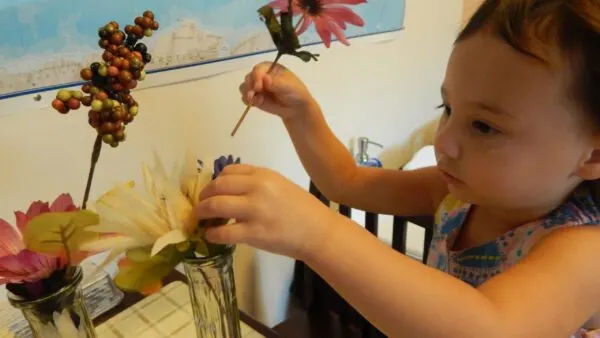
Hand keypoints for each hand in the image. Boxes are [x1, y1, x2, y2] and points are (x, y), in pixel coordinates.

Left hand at [194, 164, 336, 259]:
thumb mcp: (281, 185)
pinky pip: (223, 232)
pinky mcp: (254, 233)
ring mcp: (255, 211)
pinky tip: (211, 236)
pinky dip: (212, 234)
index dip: (215, 181)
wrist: (319, 232)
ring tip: (200, 218)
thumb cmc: (302, 209)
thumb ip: (257, 183)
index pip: (229, 172)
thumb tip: (230, 189)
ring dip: (202, 212)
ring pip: (215, 206)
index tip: (212, 190)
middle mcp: (258, 188)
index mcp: (264, 175)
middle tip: (201, 205)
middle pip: (218, 187)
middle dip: (204, 196)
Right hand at [239, 62, 316, 119]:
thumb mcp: (288, 86)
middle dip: (249, 85)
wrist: (296, 108)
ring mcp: (257, 87)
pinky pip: (245, 98)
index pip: (258, 68)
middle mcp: (261, 76)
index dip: (256, 76)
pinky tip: (256, 103)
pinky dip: (248, 100)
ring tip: (255, 99)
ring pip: (244, 87)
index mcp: (270, 68)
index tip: (259, 86)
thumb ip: (276, 82)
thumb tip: (265, 78)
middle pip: (249, 77)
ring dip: (247, 93)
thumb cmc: (295, 92)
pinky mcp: (255, 98)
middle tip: (255, 93)